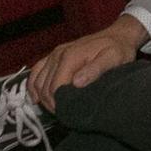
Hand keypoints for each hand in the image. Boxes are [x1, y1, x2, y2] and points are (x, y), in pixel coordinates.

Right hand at [29, 16, 145, 111]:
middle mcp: (58, 54)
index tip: (66, 114)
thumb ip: (96, 69)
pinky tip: (36, 98)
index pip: (55, 86)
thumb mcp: (113, 58)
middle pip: (44, 86)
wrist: (117, 35)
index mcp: (70, 56)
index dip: (58, 103)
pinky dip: (32, 86)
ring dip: (42, 97)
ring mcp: (54, 54)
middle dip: (50, 103)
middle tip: (63, 115)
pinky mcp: (54, 55)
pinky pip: (36, 71)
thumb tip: (76, 83)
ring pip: (37, 81)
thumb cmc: (118, 49)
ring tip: (55, 109)